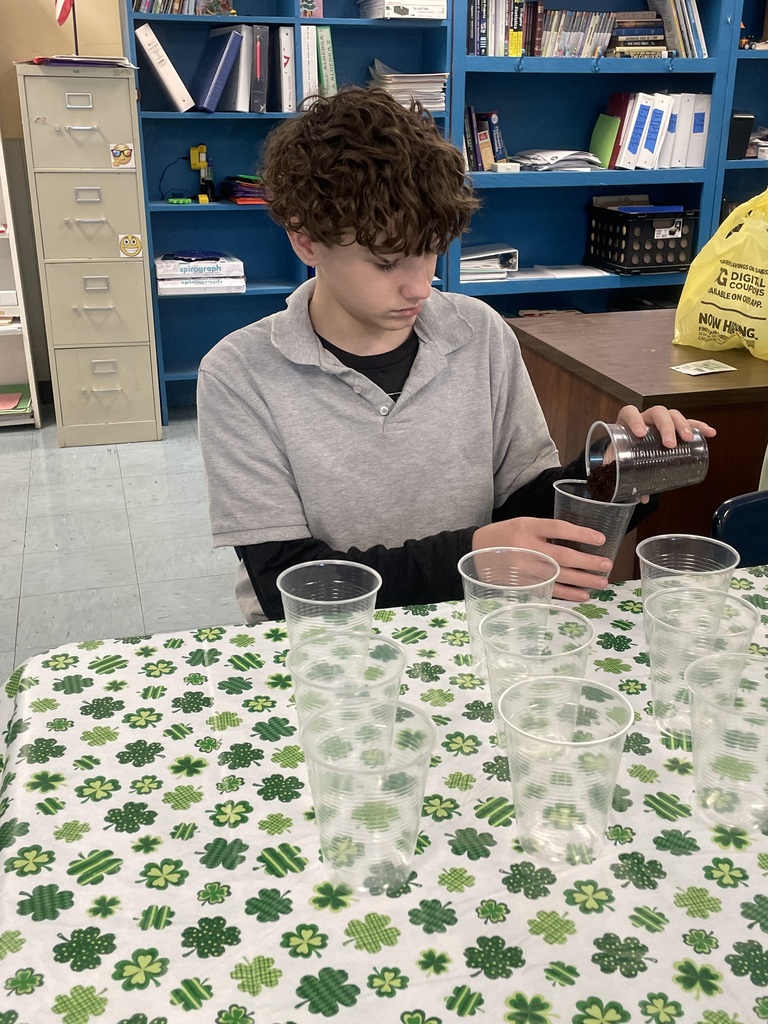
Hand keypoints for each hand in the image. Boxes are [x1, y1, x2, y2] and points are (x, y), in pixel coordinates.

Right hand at [473, 518, 611, 602]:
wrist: (476, 553)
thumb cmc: (504, 536)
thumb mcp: (522, 523)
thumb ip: (545, 531)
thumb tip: (578, 542)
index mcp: (528, 527)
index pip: (559, 529)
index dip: (582, 533)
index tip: (601, 539)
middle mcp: (528, 548)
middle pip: (564, 556)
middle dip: (589, 562)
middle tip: (607, 565)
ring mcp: (526, 569)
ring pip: (561, 576)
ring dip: (584, 581)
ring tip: (602, 582)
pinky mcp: (524, 584)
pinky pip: (551, 591)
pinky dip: (569, 595)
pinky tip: (584, 596)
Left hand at [615, 405, 716, 502]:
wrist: (624, 448)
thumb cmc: (622, 452)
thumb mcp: (620, 461)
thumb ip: (626, 477)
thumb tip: (642, 498)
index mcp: (627, 423)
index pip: (630, 413)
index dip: (635, 420)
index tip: (640, 433)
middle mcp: (645, 418)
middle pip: (657, 412)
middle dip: (666, 426)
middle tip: (670, 443)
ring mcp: (660, 421)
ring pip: (673, 415)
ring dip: (683, 425)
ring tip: (688, 438)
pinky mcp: (674, 426)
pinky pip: (688, 422)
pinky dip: (699, 427)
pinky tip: (709, 433)